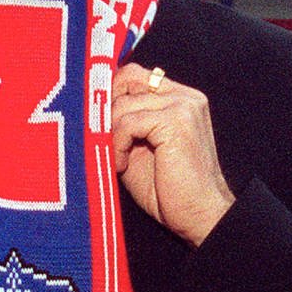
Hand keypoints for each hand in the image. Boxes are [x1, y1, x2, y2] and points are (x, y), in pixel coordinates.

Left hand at [111, 63, 234, 247]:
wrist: (200, 216)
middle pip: (127, 80)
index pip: (135, 74)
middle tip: (103, 141)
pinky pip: (128, 122)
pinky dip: (117, 145)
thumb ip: (124, 122)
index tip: (98, 122)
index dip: (111, 93)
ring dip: (111, 135)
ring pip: (123, 104)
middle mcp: (184, 96)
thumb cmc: (169, 190)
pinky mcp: (175, 120)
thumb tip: (91, 104)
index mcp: (180, 99)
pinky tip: (121, 165)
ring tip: (117, 162)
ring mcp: (182, 105)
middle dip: (107, 110)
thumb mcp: (139, 147)